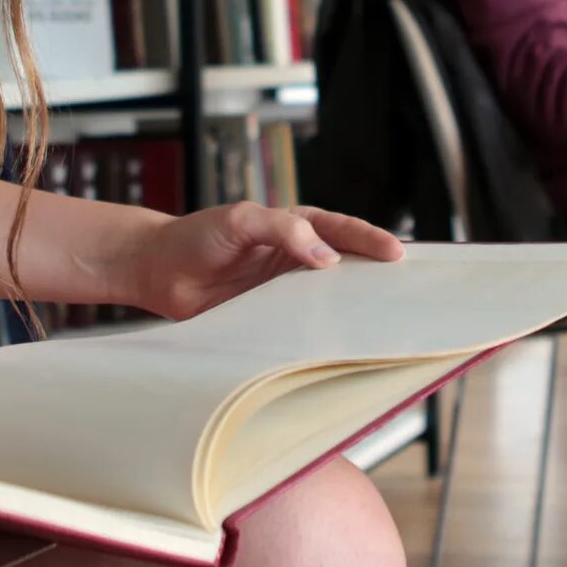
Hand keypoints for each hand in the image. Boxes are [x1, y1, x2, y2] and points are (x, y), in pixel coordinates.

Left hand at [117, 203, 404, 319]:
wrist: (158, 270)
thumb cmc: (197, 236)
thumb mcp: (240, 220)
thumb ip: (282, 230)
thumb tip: (327, 257)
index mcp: (296, 226)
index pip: (343, 231)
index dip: (372, 241)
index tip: (397, 255)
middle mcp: (298, 258)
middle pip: (347, 266)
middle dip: (377, 276)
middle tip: (408, 291)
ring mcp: (285, 290)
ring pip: (329, 300)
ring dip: (352, 309)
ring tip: (382, 323)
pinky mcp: (270, 318)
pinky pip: (302, 326)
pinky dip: (320, 334)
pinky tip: (335, 346)